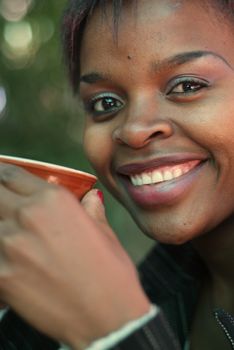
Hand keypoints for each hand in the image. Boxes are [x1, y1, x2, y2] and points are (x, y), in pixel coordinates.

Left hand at [0, 164, 149, 348]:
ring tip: (11, 234)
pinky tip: (11, 261)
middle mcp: (27, 215)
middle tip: (4, 206)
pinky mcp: (1, 276)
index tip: (0, 179)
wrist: (107, 318)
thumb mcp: (104, 234)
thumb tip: (90, 198)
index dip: (2, 173)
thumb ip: (91, 210)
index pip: (11, 174)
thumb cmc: (111, 273)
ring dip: (0, 225)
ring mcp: (9, 245)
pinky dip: (0, 256)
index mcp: (53, 200)